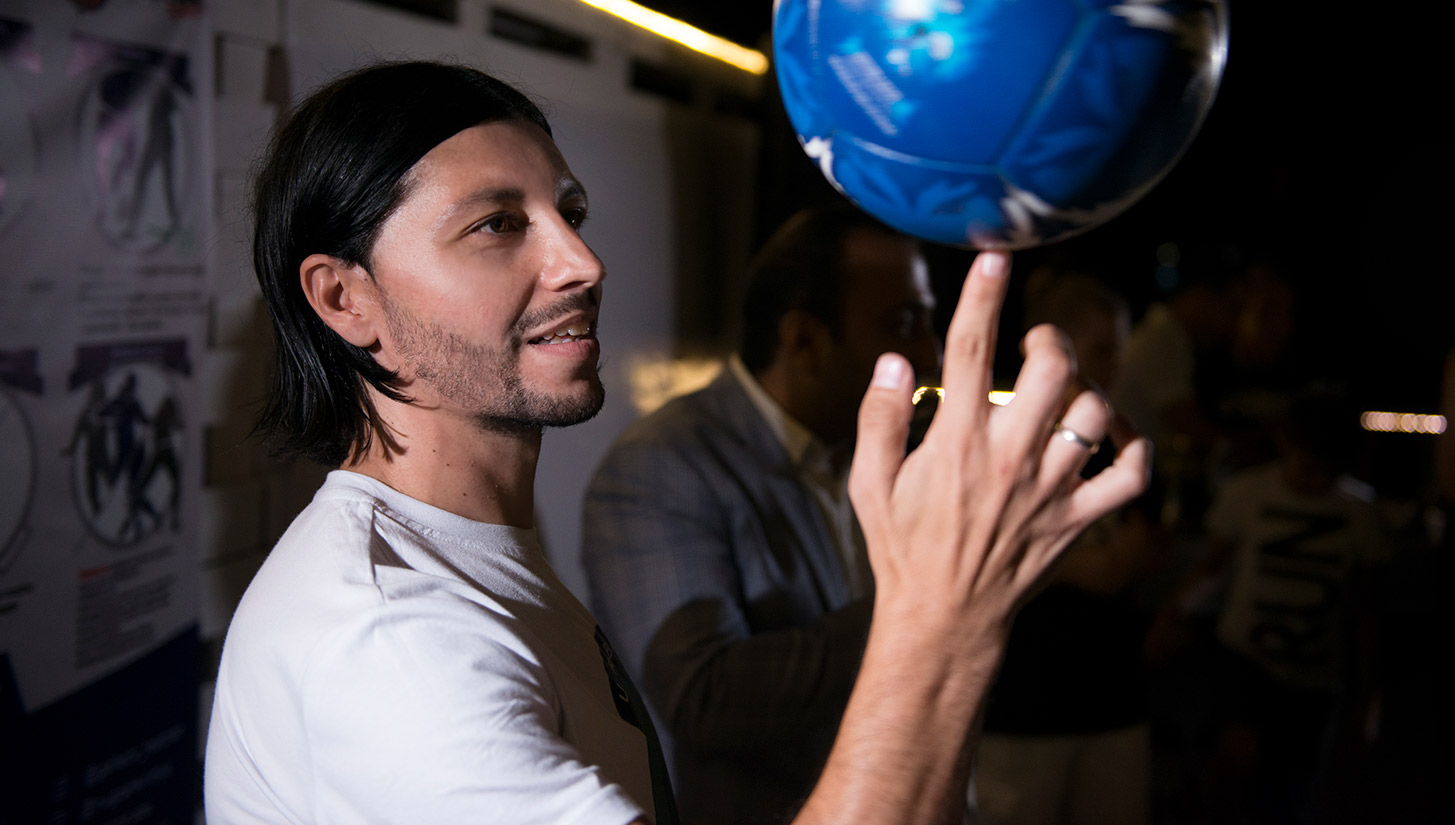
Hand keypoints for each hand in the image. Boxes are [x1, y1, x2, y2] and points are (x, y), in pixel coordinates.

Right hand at [849, 250, 1150, 635]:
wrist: (945, 619)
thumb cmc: (903, 547)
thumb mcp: (868, 483)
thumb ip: (880, 419)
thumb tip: (892, 361)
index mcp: (956, 442)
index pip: (970, 351)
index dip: (983, 296)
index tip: (995, 258)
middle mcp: (1010, 458)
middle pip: (1055, 370)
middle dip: (1052, 339)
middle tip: (1038, 344)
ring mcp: (1051, 490)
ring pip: (1095, 415)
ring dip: (1086, 393)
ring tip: (1067, 396)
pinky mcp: (1079, 520)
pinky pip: (1131, 476)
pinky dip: (1135, 449)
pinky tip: (1113, 437)